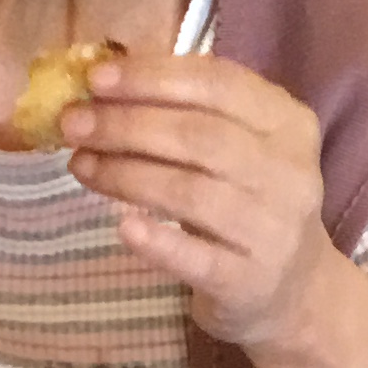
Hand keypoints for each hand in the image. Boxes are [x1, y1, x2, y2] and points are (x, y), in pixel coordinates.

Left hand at [63, 54, 367, 367]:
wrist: (295, 290)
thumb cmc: (250, 202)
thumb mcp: (240, 147)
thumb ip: (187, 112)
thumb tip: (102, 85)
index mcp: (287, 122)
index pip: (217, 84)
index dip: (152, 77)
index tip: (96, 77)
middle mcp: (289, 171)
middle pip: (198, 136)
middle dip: (126, 124)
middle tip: (73, 124)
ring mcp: (273, 229)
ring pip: (190, 192)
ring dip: (126, 175)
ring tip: (80, 166)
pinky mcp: (250, 281)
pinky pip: (197, 258)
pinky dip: (158, 242)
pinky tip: (123, 228)